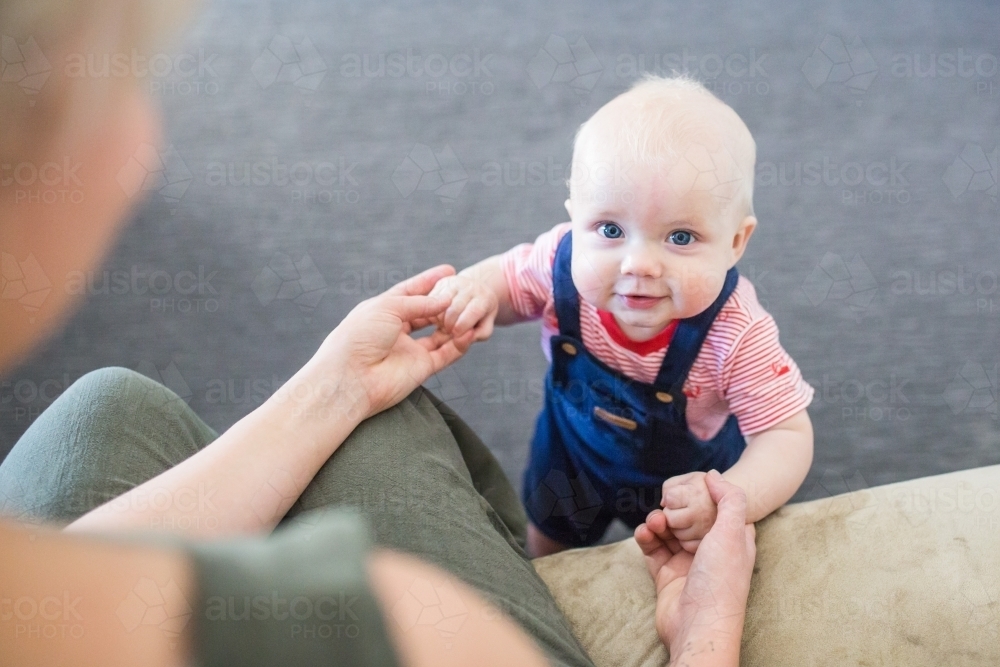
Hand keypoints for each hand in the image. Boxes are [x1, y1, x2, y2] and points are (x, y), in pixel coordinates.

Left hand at [311, 264, 475, 419]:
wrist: (351, 377)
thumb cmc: (359, 336)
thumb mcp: (388, 306)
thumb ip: (419, 303)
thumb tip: (444, 300)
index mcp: (382, 311)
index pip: (409, 292)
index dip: (428, 281)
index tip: (448, 270)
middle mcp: (396, 330)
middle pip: (426, 313)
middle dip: (444, 302)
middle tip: (463, 289)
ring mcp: (409, 350)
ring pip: (439, 334)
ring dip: (454, 323)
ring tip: (468, 310)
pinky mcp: (421, 368)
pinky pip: (446, 354)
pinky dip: (459, 344)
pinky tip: (469, 332)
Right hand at [427, 272, 498, 341]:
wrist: (477, 291)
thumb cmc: (481, 314)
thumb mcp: (485, 328)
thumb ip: (476, 335)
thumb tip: (459, 339)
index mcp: (484, 298)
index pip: (473, 312)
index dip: (463, 327)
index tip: (457, 334)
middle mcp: (469, 287)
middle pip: (453, 310)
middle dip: (449, 326)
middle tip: (451, 332)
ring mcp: (454, 283)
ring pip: (440, 306)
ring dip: (440, 321)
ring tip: (446, 325)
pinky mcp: (441, 283)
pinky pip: (431, 302)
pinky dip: (434, 314)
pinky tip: (441, 317)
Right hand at [635, 470, 756, 660]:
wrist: (697, 626)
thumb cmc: (721, 581)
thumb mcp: (733, 533)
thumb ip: (729, 499)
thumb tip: (713, 476)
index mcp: (732, 540)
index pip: (719, 509)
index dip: (705, 496)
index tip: (690, 487)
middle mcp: (711, 550)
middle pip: (689, 519)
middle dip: (675, 509)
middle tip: (665, 506)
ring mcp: (688, 563)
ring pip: (669, 532)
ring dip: (658, 522)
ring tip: (653, 522)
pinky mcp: (667, 574)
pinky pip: (653, 549)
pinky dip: (647, 538)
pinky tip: (644, 533)